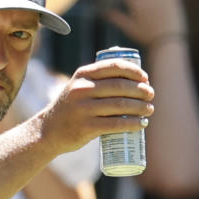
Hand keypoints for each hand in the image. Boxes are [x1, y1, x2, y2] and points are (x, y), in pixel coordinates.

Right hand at [39, 58, 153, 156]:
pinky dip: (132, 124)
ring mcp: (83, 109)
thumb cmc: (70, 109)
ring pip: (120, 105)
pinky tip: (141, 124)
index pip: (114, 67)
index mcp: (83, 75)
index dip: (134, 71)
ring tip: (149, 109)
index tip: (145, 78)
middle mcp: (82, 89)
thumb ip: (97, 81)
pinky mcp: (86, 127)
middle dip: (141, 90)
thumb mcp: (78, 87)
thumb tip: (131, 79)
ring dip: (140, 107)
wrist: (48, 131)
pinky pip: (115, 124)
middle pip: (120, 87)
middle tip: (151, 95)